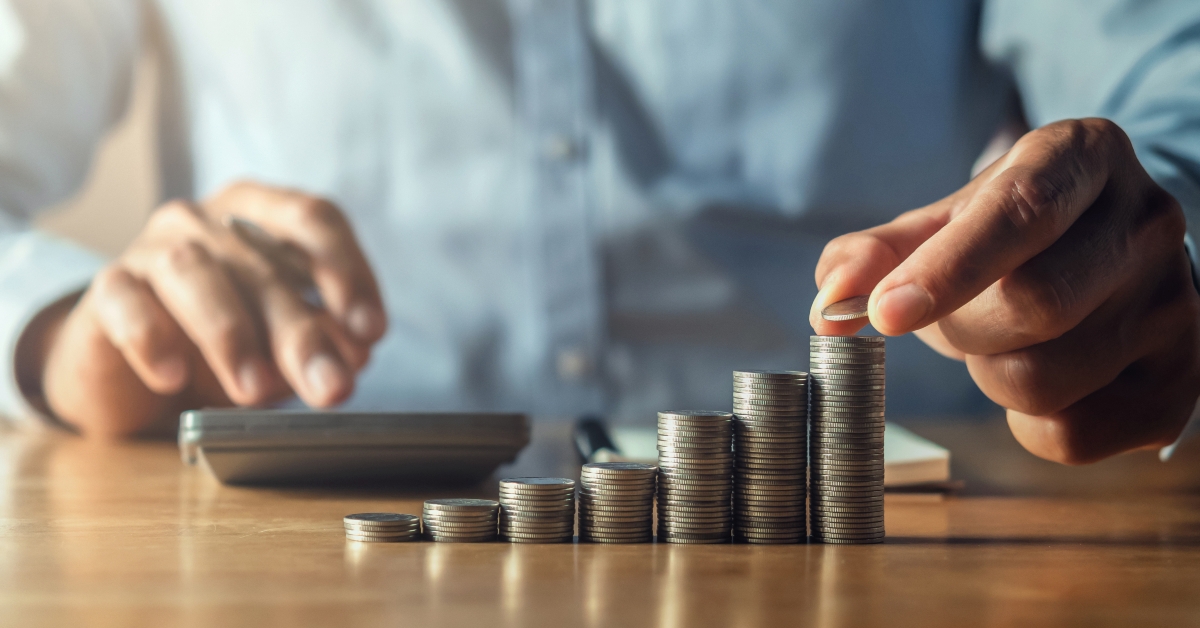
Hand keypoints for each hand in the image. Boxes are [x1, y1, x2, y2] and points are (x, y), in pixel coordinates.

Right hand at [27, 181, 386, 437]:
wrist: (134, 372)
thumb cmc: (224, 343)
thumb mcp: (282, 344)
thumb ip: (322, 341)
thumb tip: (355, 356)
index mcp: (261, 215)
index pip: (314, 219)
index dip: (348, 270)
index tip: (370, 330)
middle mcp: (206, 220)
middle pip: (263, 265)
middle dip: (304, 333)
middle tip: (330, 386)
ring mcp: (150, 248)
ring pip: (194, 274)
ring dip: (231, 334)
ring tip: (256, 389)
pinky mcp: (107, 290)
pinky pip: (125, 303)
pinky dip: (150, 338)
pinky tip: (173, 375)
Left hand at [810, 119, 1199, 463]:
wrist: (1109, 258)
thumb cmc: (1012, 238)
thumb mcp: (943, 223)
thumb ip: (877, 254)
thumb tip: (829, 304)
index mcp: (1085, 155)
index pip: (1020, 211)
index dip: (947, 268)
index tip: (886, 312)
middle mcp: (1148, 220)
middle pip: (1035, 303)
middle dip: (962, 328)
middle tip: (953, 319)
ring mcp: (1176, 304)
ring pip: (1044, 380)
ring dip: (989, 375)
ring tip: (1002, 341)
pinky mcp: (1180, 380)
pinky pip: (1070, 435)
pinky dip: (1022, 423)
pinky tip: (1036, 378)